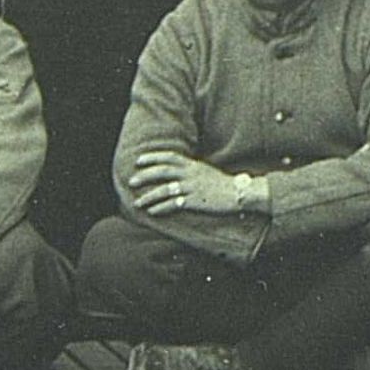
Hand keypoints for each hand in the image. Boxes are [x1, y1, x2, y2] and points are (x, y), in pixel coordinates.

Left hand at [125, 149, 250, 218]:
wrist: (237, 192)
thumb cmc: (221, 183)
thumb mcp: (204, 171)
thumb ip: (189, 170)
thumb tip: (175, 171)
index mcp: (192, 164)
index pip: (169, 156)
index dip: (153, 157)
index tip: (139, 160)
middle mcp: (190, 174)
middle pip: (163, 171)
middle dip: (145, 175)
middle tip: (132, 181)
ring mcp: (192, 187)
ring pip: (165, 190)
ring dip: (149, 196)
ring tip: (137, 203)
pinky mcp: (194, 201)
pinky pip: (173, 204)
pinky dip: (161, 208)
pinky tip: (152, 212)